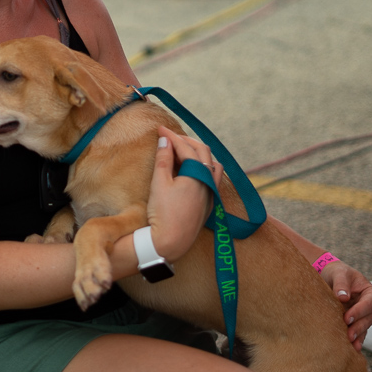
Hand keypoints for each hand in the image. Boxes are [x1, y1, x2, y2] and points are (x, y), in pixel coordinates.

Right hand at [145, 126, 216, 260]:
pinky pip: (212, 177)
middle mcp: (209, 182)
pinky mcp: (210, 203)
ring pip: (212, 164)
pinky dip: (203, 167)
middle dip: (186, 142)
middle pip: (203, 152)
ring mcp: (212, 193)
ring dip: (198, 154)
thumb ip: (164, 159)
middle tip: (169, 138)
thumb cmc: (162, 213)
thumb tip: (164, 141)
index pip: (186, 148)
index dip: (172, 137)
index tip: (160, 130)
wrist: (169, 242)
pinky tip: (190, 170)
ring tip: (181, 151)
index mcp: (198, 174)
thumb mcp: (159, 183)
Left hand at [320, 260, 371, 350]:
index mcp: (370, 292)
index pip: (370, 302)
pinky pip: (358, 334)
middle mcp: (370, 306)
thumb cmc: (337, 273)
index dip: (360, 311)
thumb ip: (341, 283)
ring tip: (349, 343)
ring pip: (364, 327)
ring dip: (357, 335)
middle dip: (359, 327)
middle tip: (348, 334)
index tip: (347, 318)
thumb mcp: (339, 273)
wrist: (330, 278)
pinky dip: (356, 341)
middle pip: (369, 318)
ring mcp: (364, 316)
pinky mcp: (356, 324)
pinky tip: (351, 349)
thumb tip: (343, 297)